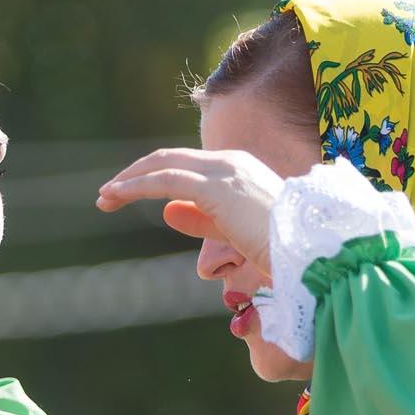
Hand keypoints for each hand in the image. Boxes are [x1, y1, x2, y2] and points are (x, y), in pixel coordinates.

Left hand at [96, 149, 281, 267]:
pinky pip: (166, 181)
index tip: (126, 194)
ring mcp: (224, 171)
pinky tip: (115, 196)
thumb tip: (166, 210)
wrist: (311, 254)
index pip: (188, 166)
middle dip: (135, 174)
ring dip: (129, 180)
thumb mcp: (235, 233)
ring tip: (104, 198)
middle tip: (107, 194)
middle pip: (170, 159)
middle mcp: (231, 163)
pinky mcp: (216, 188)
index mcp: (241, 170)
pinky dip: (136, 187)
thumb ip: (202, 219)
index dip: (153, 177)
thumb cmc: (284, 251)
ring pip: (164, 165)